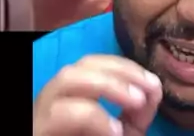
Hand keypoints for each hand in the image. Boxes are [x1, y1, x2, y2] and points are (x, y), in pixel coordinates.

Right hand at [33, 54, 161, 135]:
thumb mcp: (119, 135)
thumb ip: (135, 116)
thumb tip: (153, 90)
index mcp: (72, 96)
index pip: (93, 64)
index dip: (123, 66)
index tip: (152, 82)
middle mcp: (55, 98)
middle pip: (80, 65)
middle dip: (117, 71)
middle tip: (147, 88)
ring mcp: (44, 114)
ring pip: (66, 79)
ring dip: (105, 84)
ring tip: (136, 100)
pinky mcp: (41, 130)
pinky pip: (62, 113)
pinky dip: (93, 115)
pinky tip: (114, 131)